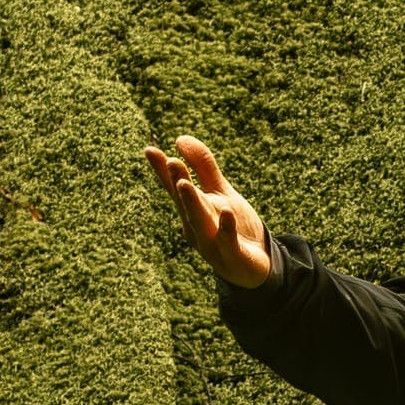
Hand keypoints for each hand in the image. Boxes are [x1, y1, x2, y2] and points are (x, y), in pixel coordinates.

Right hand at [143, 133, 273, 286]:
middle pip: (185, 203)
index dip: (163, 170)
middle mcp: (196, 226)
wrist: (254, 266)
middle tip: (171, 161)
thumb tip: (179, 138)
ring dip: (191, 204)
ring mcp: (212, 243)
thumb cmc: (231, 227)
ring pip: (199, 222)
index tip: (149, 150)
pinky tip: (226, 212)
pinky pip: (227, 242)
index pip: (175, 187)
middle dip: (178, 183)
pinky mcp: (233, 256)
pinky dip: (225, 228)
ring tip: (184, 184)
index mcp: (192, 209)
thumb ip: (202, 166)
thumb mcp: (220, 192)